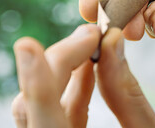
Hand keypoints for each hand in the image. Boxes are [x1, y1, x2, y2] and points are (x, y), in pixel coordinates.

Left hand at [11, 25, 154, 126]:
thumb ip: (126, 91)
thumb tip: (110, 40)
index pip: (42, 121)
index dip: (35, 82)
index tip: (28, 46)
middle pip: (35, 107)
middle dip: (59, 63)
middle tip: (90, 35)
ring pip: (41, 107)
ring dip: (65, 70)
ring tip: (91, 43)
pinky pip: (60, 113)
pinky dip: (74, 87)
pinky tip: (91, 66)